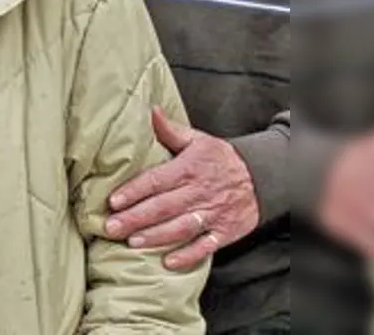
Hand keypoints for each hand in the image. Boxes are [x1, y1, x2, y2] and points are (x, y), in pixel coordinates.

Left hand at [104, 107, 258, 270]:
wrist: (262, 177)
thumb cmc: (221, 159)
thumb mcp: (198, 140)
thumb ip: (171, 130)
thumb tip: (150, 111)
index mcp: (188, 169)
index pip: (156, 181)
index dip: (134, 191)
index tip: (113, 201)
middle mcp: (199, 193)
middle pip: (163, 207)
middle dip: (136, 218)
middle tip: (111, 227)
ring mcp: (213, 214)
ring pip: (180, 228)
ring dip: (156, 237)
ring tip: (132, 243)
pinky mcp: (225, 232)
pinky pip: (205, 247)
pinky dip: (187, 256)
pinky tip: (168, 263)